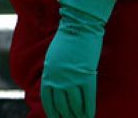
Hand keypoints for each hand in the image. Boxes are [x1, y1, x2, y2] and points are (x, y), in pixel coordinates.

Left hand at [41, 0, 115, 117]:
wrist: (78, 28)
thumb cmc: (65, 41)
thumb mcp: (52, 58)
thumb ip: (52, 72)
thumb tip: (54, 86)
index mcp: (48, 74)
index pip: (48, 99)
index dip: (52, 111)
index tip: (55, 117)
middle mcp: (58, 79)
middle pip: (61, 105)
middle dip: (65, 116)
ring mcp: (72, 79)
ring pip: (74, 105)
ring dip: (77, 115)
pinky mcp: (87, 77)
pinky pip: (88, 99)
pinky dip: (88, 109)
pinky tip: (89, 115)